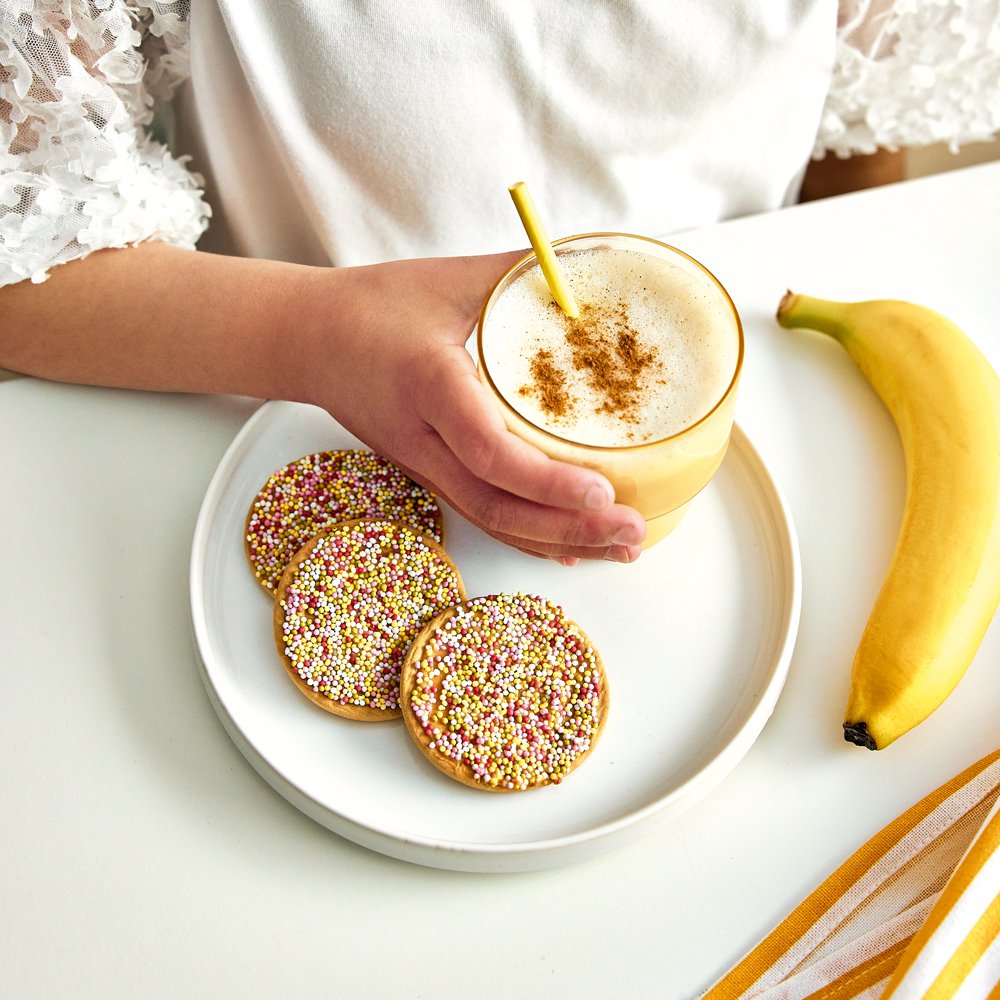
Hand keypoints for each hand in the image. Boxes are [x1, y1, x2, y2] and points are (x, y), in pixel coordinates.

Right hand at [299, 252, 646, 562]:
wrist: (308, 341)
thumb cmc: (374, 306)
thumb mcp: (450, 279)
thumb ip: (523, 270)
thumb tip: (596, 256)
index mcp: (430, 385)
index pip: (489, 450)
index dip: (547, 481)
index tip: (603, 492)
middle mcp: (424, 440)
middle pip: (498, 507)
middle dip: (571, 529)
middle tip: (633, 536)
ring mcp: (422, 466)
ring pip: (492, 522)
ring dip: (558, 543)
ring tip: (621, 552)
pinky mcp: (427, 474)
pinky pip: (482, 516)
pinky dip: (528, 538)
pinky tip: (570, 549)